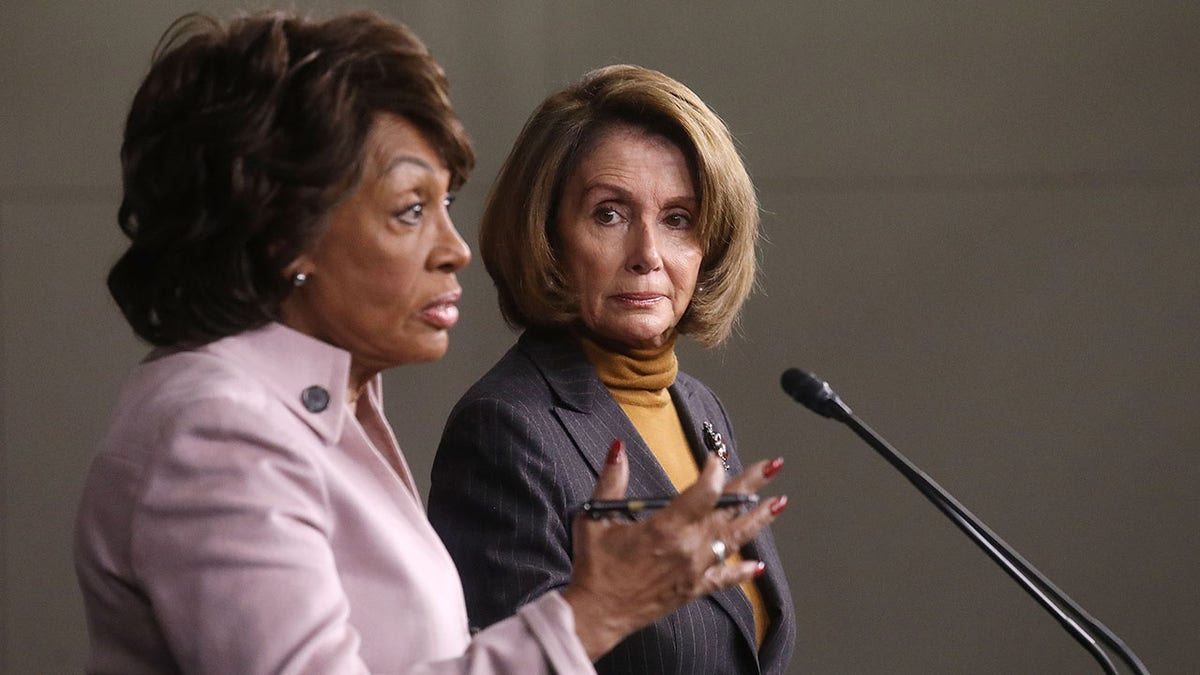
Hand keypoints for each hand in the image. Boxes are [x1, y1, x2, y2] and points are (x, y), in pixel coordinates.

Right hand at [561, 440, 787, 659]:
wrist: (596, 614)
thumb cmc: (595, 567)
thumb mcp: (596, 518)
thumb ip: (611, 481)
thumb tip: (617, 447)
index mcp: (666, 528)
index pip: (704, 492)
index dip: (714, 471)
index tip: (716, 456)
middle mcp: (688, 548)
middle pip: (727, 510)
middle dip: (751, 485)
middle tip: (773, 466)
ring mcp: (695, 570)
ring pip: (735, 540)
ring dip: (758, 520)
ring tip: (779, 503)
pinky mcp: (693, 589)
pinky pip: (724, 578)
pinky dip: (742, 571)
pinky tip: (758, 565)